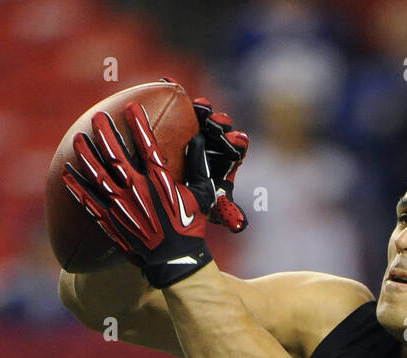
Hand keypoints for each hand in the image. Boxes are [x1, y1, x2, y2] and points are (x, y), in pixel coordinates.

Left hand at [62, 102, 214, 288]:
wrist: (174, 262)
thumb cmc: (190, 227)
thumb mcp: (201, 195)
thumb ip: (198, 166)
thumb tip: (197, 141)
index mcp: (160, 180)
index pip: (147, 144)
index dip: (138, 123)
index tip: (130, 107)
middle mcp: (138, 189)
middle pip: (116, 154)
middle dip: (105, 133)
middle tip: (97, 117)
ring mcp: (121, 206)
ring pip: (97, 174)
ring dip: (86, 155)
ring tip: (78, 139)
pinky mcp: (110, 221)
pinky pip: (88, 201)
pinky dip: (76, 186)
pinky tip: (67, 173)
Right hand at [158, 78, 249, 231]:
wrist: (171, 187)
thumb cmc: (195, 200)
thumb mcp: (211, 207)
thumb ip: (226, 211)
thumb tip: (240, 225)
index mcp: (228, 157)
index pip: (237, 146)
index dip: (237, 142)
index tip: (236, 141)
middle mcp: (216, 139)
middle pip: (221, 127)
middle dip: (220, 123)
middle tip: (215, 123)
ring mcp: (199, 126)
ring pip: (203, 114)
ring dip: (202, 109)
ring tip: (198, 108)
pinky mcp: (182, 117)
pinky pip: (179, 102)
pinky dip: (174, 90)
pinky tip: (167, 82)